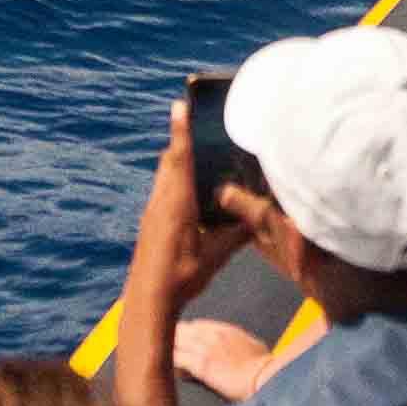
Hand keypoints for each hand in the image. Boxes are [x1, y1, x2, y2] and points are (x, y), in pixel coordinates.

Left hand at [129, 98, 252, 308]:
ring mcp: (151, 212)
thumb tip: (258, 216)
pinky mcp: (149, 223)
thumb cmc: (183, 275)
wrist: (148, 299)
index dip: (181, 131)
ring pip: (163, 177)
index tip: (179, 106)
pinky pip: (162, 192)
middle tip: (196, 127)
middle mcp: (161, 201)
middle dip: (181, 143)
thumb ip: (237, 233)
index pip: (180, 157)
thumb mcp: (216, 254)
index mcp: (177, 202)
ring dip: (176, 163)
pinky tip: (188, 196)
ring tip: (196, 157)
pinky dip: (173, 182)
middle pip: (169, 162)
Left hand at [174, 318, 281, 399]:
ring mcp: (205, 348)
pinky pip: (175, 359)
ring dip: (168, 352)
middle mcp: (211, 334)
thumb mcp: (251, 345)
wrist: (265, 378)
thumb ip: (236, 341)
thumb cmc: (263, 366)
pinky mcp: (201, 365)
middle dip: (172, 341)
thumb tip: (233, 348)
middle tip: (169, 355)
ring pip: (173, 341)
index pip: (194, 325)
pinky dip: (170, 365)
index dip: (185, 336)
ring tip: (166, 363)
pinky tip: (170, 373)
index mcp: (224, 329)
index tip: (183, 347)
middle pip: (179, 329)